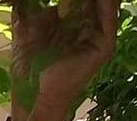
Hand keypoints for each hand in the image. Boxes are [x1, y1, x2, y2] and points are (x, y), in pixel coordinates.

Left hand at [9, 0, 119, 120]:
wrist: (32, 96)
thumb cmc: (28, 65)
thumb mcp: (27, 25)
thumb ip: (32, 5)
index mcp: (73, 19)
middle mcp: (90, 25)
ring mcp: (99, 35)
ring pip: (104, 2)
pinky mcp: (104, 46)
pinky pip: (108, 17)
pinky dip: (105, 1)